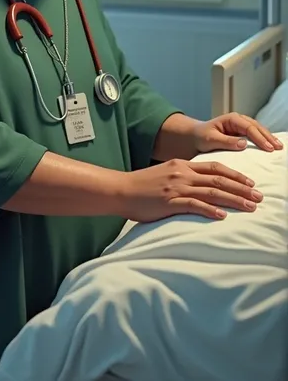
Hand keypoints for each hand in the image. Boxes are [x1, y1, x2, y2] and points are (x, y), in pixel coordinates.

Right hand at [124, 158, 262, 222]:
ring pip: (211, 192)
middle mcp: (182, 173)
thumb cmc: (142, 185)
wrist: (121, 189)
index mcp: (182, 165)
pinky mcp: (170, 201)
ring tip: (249, 207)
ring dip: (233, 200)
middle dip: (241, 188)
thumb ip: (183, 177)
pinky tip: (222, 215)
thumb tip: (201, 186)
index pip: (215, 167)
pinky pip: (194, 205)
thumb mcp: (165, 173)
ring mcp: (176, 187)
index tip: (250, 182)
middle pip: (219, 179)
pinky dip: (210, 210)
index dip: (235, 174)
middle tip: (258, 196)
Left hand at [193, 113, 283, 153]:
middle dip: (268, 137)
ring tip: (279, 147)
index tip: (268, 148)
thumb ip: (226, 141)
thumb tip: (243, 144)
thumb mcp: (210, 139)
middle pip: (257, 127)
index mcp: (231, 119)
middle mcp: (238, 120)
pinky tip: (271, 146)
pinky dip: (264, 139)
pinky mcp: (242, 133)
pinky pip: (255, 135)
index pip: (249, 128)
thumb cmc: (201, 136)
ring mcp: (241, 126)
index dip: (259, 138)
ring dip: (268, 137)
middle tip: (278, 147)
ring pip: (258, 130)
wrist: (195, 136)